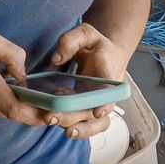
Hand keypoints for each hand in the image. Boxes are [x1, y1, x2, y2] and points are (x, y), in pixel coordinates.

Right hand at [0, 33, 47, 126]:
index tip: (56, 113)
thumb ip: (14, 55)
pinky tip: (13, 90)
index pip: (17, 110)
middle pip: (17, 114)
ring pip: (8, 112)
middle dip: (37, 110)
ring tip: (37, 93)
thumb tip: (24, 75)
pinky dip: (9, 102)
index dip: (39, 115)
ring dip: (22, 105)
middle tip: (57, 102)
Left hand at [43, 23, 127, 138]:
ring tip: (62, 129)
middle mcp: (107, 92)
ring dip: (81, 130)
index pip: (110, 89)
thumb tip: (56, 60)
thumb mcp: (85, 33)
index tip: (97, 112)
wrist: (106, 55)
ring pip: (96, 124)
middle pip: (97, 111)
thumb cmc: (95, 44)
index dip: (105, 102)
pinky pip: (89, 125)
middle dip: (77, 118)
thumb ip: (70, 40)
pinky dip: (79, 129)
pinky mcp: (90, 110)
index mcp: (109, 71)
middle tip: (54, 117)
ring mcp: (100, 103)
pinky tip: (62, 126)